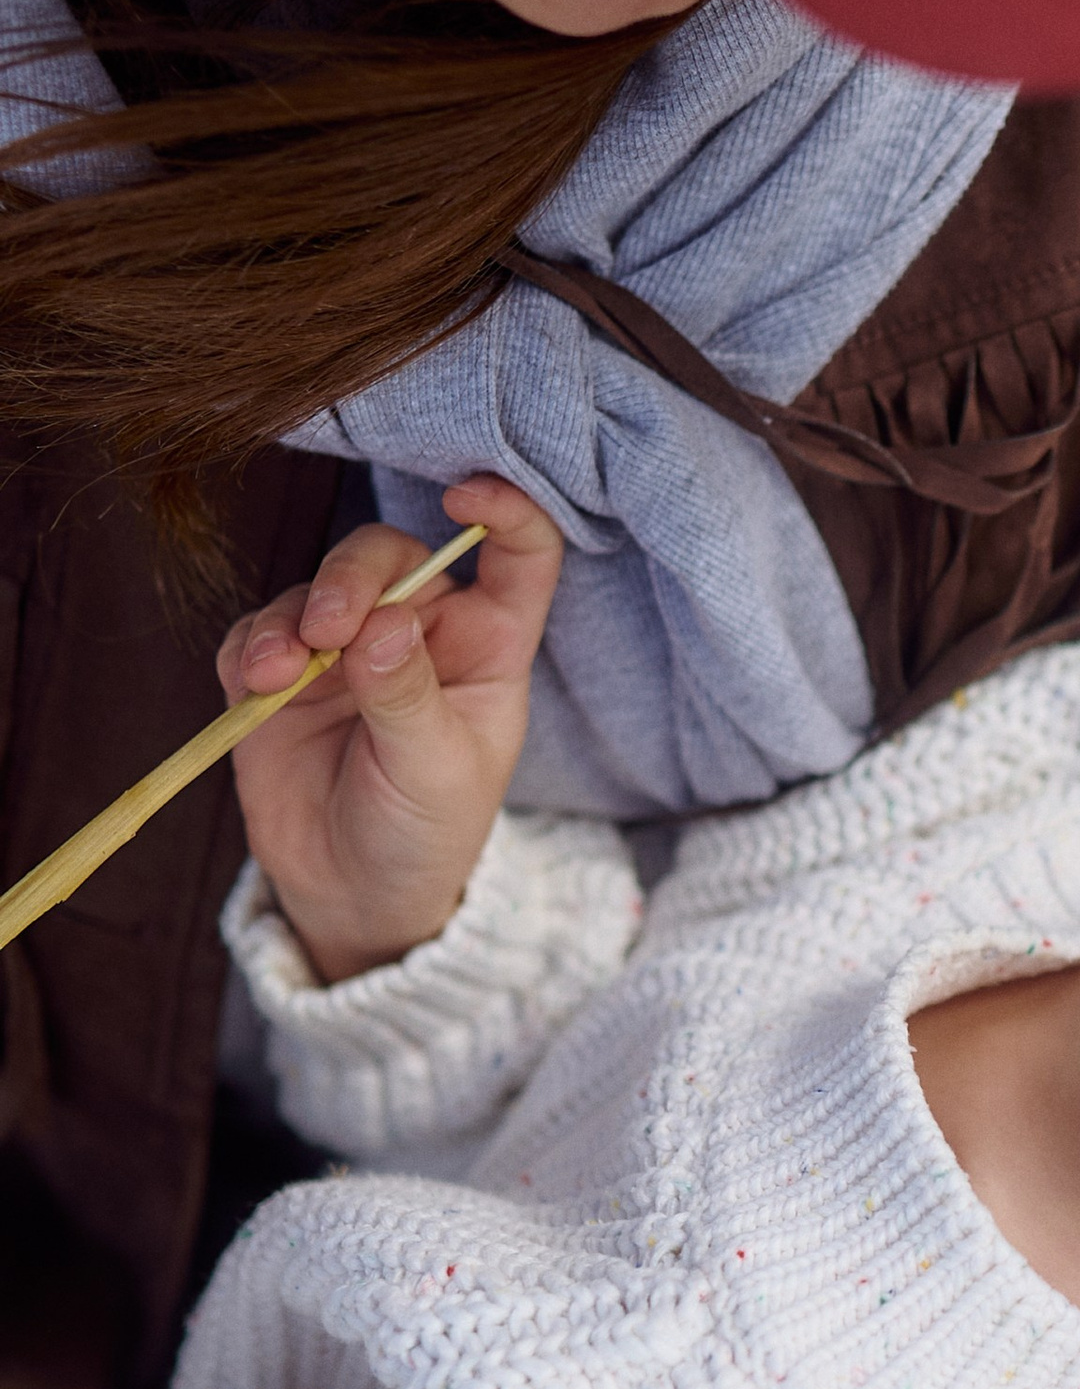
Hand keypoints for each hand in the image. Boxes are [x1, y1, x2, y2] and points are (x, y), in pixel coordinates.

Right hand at [221, 477, 563, 984]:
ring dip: (294, 618)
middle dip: (353, 580)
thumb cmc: (425, 831)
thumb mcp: (434, 772)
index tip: (466, 494)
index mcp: (487, 644)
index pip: (518, 556)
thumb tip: (386, 624)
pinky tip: (257, 680)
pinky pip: (259, 632)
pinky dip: (253, 646)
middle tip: (330, 630)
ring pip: (317, 588)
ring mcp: (345, 648)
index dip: (506, 510)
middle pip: (389, 557)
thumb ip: (408, 696)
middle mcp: (419, 630)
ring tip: (282, 671)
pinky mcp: (281, 673)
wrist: (355, 894)